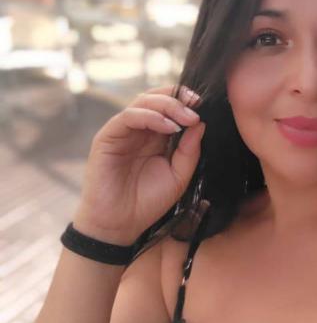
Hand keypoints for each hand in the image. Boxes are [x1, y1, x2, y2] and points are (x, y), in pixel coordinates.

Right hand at [72, 85, 205, 244]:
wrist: (120, 225)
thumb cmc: (148, 201)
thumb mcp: (179, 175)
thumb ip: (190, 150)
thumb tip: (201, 124)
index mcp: (157, 135)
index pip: (170, 105)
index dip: (186, 100)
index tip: (204, 105)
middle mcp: (139, 129)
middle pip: (157, 97)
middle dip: (179, 98)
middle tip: (197, 107)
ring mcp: (123, 131)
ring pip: (143, 101)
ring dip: (168, 105)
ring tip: (187, 118)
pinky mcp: (107, 137)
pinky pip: (128, 117)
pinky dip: (150, 117)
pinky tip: (169, 127)